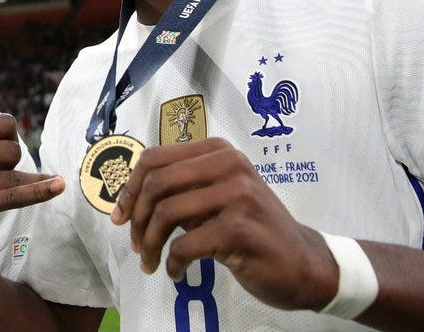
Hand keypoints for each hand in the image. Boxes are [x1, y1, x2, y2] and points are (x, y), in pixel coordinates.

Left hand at [111, 138, 336, 310]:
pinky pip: (185, 245)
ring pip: (167, 213)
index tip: (120, 215)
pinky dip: (173, 264)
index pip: (154, 158)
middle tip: (135, 245)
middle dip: (136, 218)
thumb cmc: (253, 229)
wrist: (302, 262)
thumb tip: (132, 197)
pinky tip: (177, 273)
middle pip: (157, 183)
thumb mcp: (218, 196)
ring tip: (151, 262)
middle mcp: (229, 165)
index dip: (130, 188)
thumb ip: (183, 188)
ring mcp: (237, 195)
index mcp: (219, 151)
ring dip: (150, 244)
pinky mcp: (239, 230)